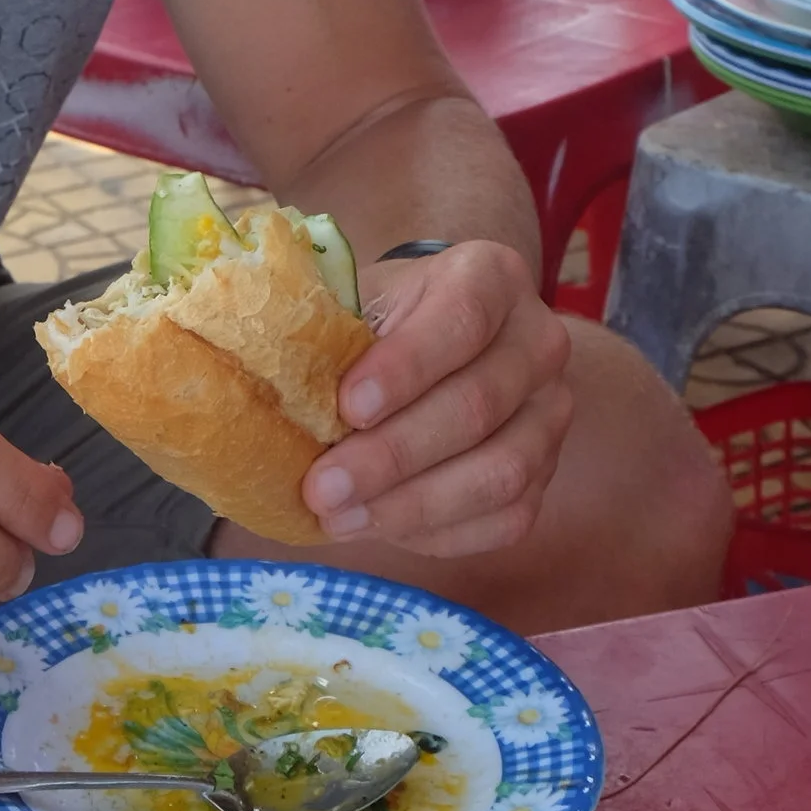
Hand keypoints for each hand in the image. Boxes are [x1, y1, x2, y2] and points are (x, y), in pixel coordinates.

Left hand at [302, 242, 571, 559]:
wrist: (429, 344)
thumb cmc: (377, 324)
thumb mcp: (351, 302)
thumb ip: (320, 331)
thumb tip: (259, 376)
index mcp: (490, 277)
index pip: (461, 319)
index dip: (406, 367)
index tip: (348, 406)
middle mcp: (538, 341)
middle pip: (477, 406)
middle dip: (392, 455)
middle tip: (321, 488)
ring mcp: (550, 412)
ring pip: (501, 472)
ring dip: (414, 505)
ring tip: (340, 517)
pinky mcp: (546, 473)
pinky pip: (507, 518)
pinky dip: (439, 532)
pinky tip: (380, 528)